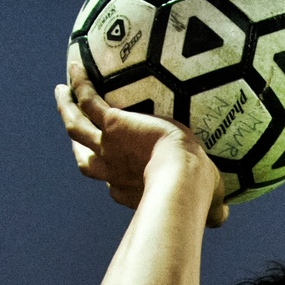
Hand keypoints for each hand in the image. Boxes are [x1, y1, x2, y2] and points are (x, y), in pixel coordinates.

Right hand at [55, 64, 227, 227]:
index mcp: (130, 190)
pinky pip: (89, 100)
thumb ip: (214, 212)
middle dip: (79, 144)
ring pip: (77, 127)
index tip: (120, 170)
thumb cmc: (198, 198)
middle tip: (74, 126)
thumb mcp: (207, 207)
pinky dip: (80, 85)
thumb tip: (223, 216)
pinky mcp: (113, 125)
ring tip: (61, 93)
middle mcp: (113, 170)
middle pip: (86, 158)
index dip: (114, 178)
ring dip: (66, 110)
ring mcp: (109, 147)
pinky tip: (76, 68)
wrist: (183, 180)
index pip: (116, 183)